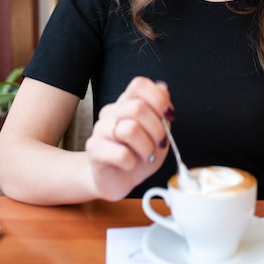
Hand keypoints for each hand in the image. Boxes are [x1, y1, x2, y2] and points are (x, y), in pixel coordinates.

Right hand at [85, 77, 173, 200]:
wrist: (118, 179)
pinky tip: (130, 165)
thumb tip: (163, 88)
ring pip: (130, 129)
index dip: (158, 98)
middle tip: (160, 144)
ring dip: (146, 148)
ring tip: (147, 156)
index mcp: (127, 103)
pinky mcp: (94, 149)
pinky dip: (132, 162)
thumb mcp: (158, 132)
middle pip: (138, 107)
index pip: (139, 85)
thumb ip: (161, 111)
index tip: (169, 116)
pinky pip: (121, 153)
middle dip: (157, 129)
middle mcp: (112, 112)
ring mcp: (101, 129)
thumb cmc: (138, 154)